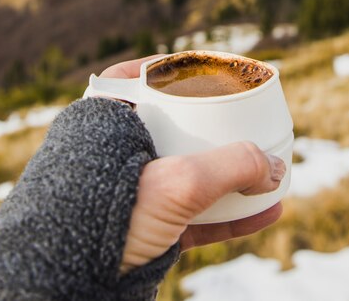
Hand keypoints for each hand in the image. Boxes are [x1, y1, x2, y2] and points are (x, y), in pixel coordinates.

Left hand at [101, 56, 285, 272]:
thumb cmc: (108, 219)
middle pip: (171, 126)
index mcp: (106, 125)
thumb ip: (233, 167)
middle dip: (212, 126)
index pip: (135, 78)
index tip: (202, 70)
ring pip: (186, 172)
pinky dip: (229, 214)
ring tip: (265, 172)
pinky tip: (264, 212)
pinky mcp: (148, 229)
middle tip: (241, 121)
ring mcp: (132, 193)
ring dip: (228, 173)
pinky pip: (194, 214)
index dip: (169, 70)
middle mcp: (116, 154)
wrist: (71, 285)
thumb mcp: (178, 182)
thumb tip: (276, 169)